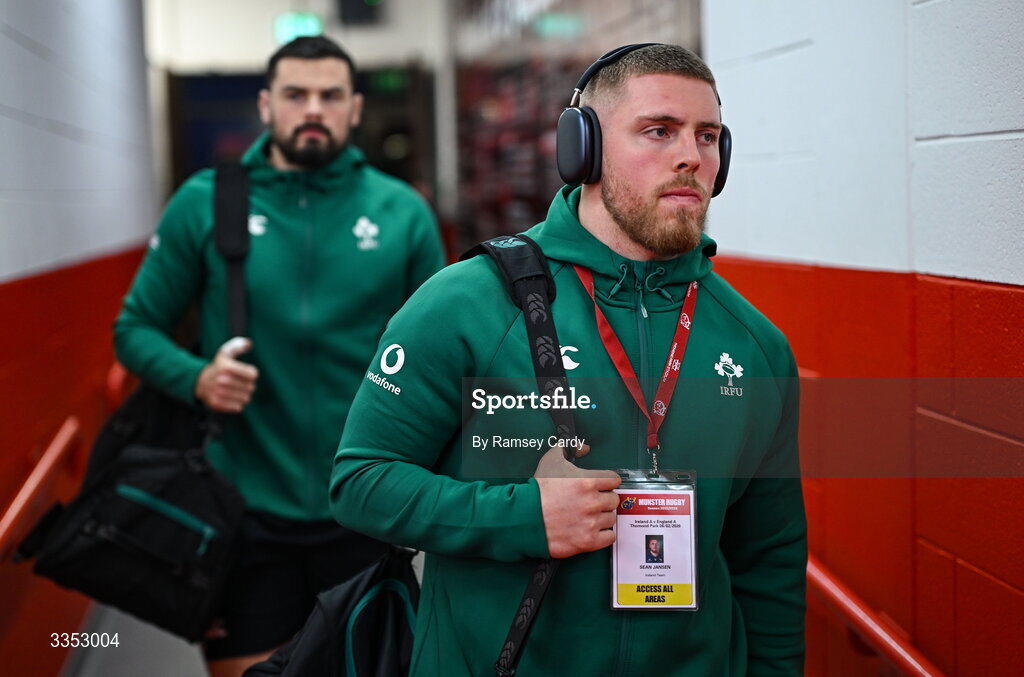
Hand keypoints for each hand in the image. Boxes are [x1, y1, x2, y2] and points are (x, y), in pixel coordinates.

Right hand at [194, 337, 258, 412]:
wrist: (200, 382)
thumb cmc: (219, 367)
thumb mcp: (226, 353)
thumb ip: (238, 345)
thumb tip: (249, 344)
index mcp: (226, 366)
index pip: (253, 374)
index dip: (251, 374)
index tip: (244, 373)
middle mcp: (221, 380)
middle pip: (251, 387)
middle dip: (247, 385)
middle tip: (238, 382)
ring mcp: (218, 393)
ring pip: (246, 398)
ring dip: (243, 395)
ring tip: (234, 390)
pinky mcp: (217, 404)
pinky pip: (238, 407)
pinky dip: (237, 404)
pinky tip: (230, 398)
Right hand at [533, 443, 621, 558]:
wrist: (524, 518)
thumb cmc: (538, 491)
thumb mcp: (551, 460)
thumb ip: (569, 448)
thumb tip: (584, 448)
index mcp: (587, 481)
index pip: (614, 480)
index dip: (607, 482)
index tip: (601, 486)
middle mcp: (592, 502)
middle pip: (613, 500)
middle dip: (603, 499)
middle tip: (590, 502)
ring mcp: (591, 523)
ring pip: (611, 518)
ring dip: (601, 517)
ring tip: (586, 516)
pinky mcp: (588, 541)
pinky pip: (609, 537)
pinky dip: (602, 534)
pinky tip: (591, 529)